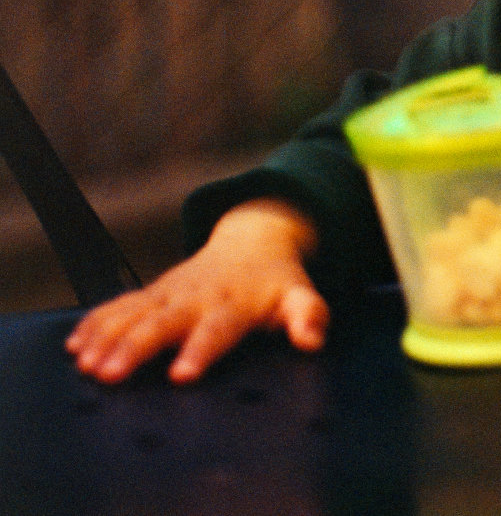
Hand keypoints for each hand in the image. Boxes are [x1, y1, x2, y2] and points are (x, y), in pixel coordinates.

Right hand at [65, 199, 325, 383]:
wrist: (254, 239)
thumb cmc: (275, 281)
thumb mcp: (299, 295)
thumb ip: (308, 315)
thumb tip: (313, 340)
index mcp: (234, 303)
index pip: (217, 328)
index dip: (200, 349)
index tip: (180, 373)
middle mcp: (197, 297)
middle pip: (164, 322)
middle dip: (136, 347)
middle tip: (110, 373)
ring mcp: (171, 292)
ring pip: (135, 314)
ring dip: (108, 336)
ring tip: (85, 362)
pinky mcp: (153, 292)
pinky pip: (121, 305)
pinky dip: (97, 322)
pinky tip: (75, 343)